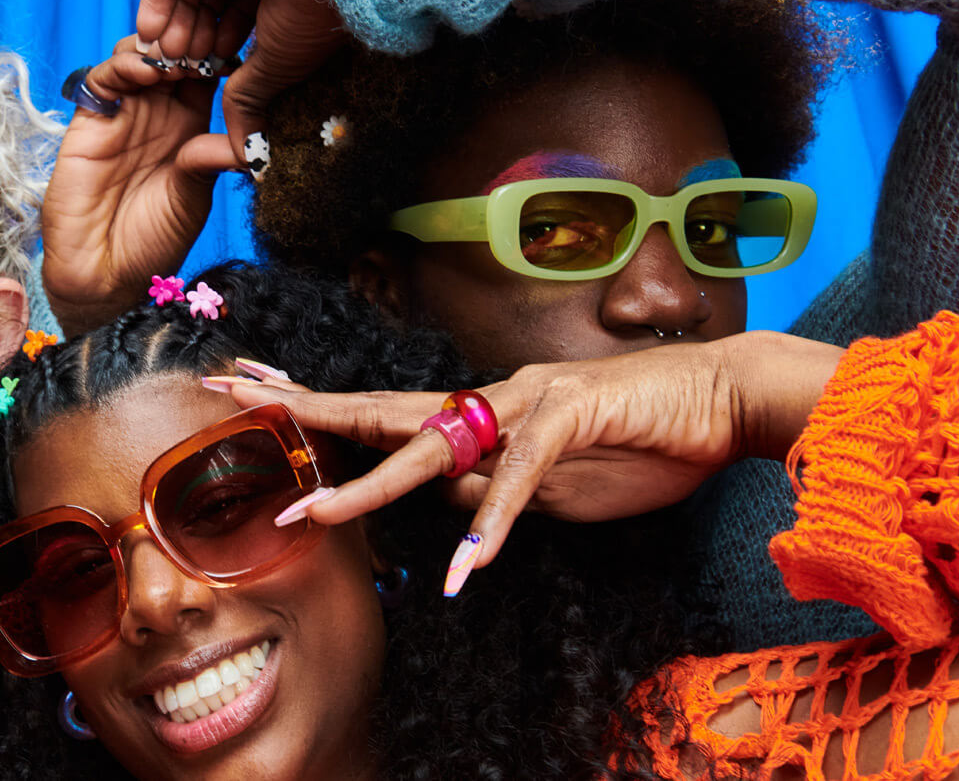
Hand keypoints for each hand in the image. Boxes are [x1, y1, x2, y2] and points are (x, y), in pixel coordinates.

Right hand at [42, 36, 242, 333]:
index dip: (220, 55)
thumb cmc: (153, 243)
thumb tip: (250, 140)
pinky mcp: (90, 120)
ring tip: (181, 58)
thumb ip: (211, 159)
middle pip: (172, 55)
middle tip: (207, 42)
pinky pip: (104, 79)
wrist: (105, 274)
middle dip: (189, 42)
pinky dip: (125, 65)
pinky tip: (149, 71)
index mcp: (190, 127)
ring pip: (138, 56)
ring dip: (160, 49)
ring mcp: (123, 114)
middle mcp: (157, 114)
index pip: (207, 73)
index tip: (237, 48)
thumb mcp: (194, 198)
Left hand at [135, 0, 345, 164]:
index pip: (236, 25)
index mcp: (281, 2)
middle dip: (188, 45)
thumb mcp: (279, 64)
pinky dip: (160, 5)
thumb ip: (252, 100)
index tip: (196, 78)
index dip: (212, 53)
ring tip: (161, 56)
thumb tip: (249, 154)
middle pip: (209, 11)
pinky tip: (149, 32)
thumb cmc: (313, 16)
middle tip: (172, 70)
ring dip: (172, 28)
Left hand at [222, 332, 843, 565]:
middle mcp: (493, 399)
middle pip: (383, 408)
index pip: (386, 413)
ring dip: (370, 485)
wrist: (725, 400)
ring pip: (434, 446)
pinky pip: (520, 478)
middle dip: (305, 409)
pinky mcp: (575, 420)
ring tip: (313, 513)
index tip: (252, 394)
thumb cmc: (646, 438)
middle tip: (233, 396)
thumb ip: (494, 486)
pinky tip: (470, 565)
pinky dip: (493, 523)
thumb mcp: (553, 483)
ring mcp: (529, 404)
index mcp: (485, 413)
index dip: (317, 406)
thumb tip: (443, 499)